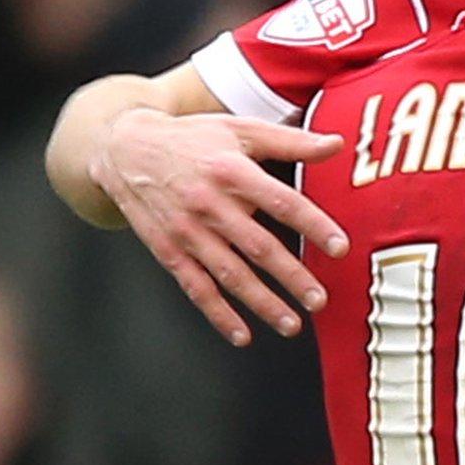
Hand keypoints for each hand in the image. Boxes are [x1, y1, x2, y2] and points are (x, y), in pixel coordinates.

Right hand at [93, 108, 346, 345]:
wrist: (125, 150)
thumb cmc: (192, 139)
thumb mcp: (241, 129)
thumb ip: (291, 140)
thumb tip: (336, 143)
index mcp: (232, 172)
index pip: (282, 202)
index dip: (313, 225)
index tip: (340, 248)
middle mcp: (209, 205)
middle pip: (258, 246)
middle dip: (291, 276)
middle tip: (320, 299)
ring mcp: (187, 232)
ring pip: (230, 274)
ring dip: (262, 303)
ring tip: (292, 324)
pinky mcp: (169, 251)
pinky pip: (196, 287)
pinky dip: (218, 314)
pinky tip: (242, 334)